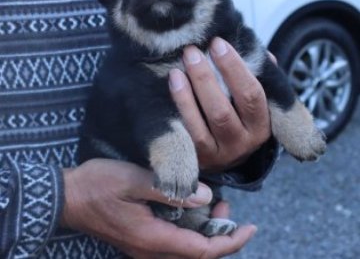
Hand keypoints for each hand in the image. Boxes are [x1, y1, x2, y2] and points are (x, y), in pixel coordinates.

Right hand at [61, 159, 256, 257]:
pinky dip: (189, 228)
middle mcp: (150, 250)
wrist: (69, 196)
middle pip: (196, 255)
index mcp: (152, 238)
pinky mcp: (140, 238)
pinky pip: (173, 242)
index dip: (229, 241)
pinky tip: (190, 208)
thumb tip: (205, 195)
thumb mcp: (135, 181)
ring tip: (214, 205)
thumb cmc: (99, 185)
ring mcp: (144, 246)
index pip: (202, 252)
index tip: (250, 227)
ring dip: (204, 231)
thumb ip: (170, 190)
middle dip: (219, 235)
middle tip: (226, 206)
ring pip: (185, 250)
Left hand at [169, 37, 270, 170]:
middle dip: (204, 78)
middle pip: (222, 111)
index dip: (234, 68)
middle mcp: (241, 144)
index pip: (252, 95)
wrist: (223, 153)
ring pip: (200, 125)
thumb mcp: (253, 100)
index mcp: (261, 126)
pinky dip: (177, 111)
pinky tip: (171, 89)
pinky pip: (184, 135)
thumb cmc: (238, 116)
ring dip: (186, 95)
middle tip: (190, 52)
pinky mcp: (195, 159)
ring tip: (176, 70)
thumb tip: (262, 54)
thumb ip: (259, 77)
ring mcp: (217, 155)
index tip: (217, 43)